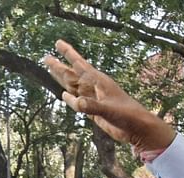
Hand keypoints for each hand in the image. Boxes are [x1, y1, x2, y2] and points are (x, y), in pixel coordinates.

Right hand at [43, 40, 176, 153]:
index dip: (68, 53)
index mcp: (98, 82)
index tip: (58, 43)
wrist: (138, 129)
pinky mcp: (94, 111)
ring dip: (62, 79)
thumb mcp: (109, 110)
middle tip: (45, 58)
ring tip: (51, 70)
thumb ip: (92, 107)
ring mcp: (94, 99)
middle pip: (72, 74)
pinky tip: (63, 95)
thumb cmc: (128, 115)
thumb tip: (75, 103)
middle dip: (59, 66)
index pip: (79, 64)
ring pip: (73, 86)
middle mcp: (94, 88)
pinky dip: (69, 98)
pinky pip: (78, 102)